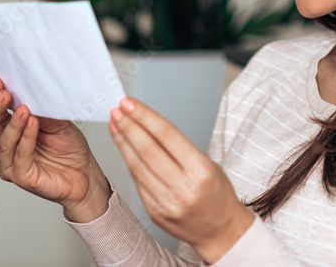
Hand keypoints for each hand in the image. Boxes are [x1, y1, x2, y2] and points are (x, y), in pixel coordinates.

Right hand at [0, 77, 110, 221]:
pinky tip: (33, 124)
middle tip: (3, 92)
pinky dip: (26, 139)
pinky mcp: (22, 177)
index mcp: (8, 132)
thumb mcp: (55, 120)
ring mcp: (10, 164)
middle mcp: (4, 148)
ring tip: (23, 108)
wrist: (84, 173)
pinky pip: (20, 156)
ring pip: (3, 142)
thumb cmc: (68, 147)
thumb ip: (40, 108)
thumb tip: (31, 87)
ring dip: (12, 123)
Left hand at [109, 96, 254, 262]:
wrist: (221, 231)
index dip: (145, 116)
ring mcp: (167, 202)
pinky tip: (123, 148)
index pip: (167, 135)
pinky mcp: (155, 213)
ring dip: (123, 142)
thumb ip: (181, 150)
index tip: (130, 103)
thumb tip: (149, 126)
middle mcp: (183, 187)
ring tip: (115, 124)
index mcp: (201, 171)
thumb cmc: (218, 194)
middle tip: (117, 110)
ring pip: (137, 166)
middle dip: (129, 126)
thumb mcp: (210, 166)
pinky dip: (128, 162)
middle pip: (148, 150)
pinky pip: (138, 183)